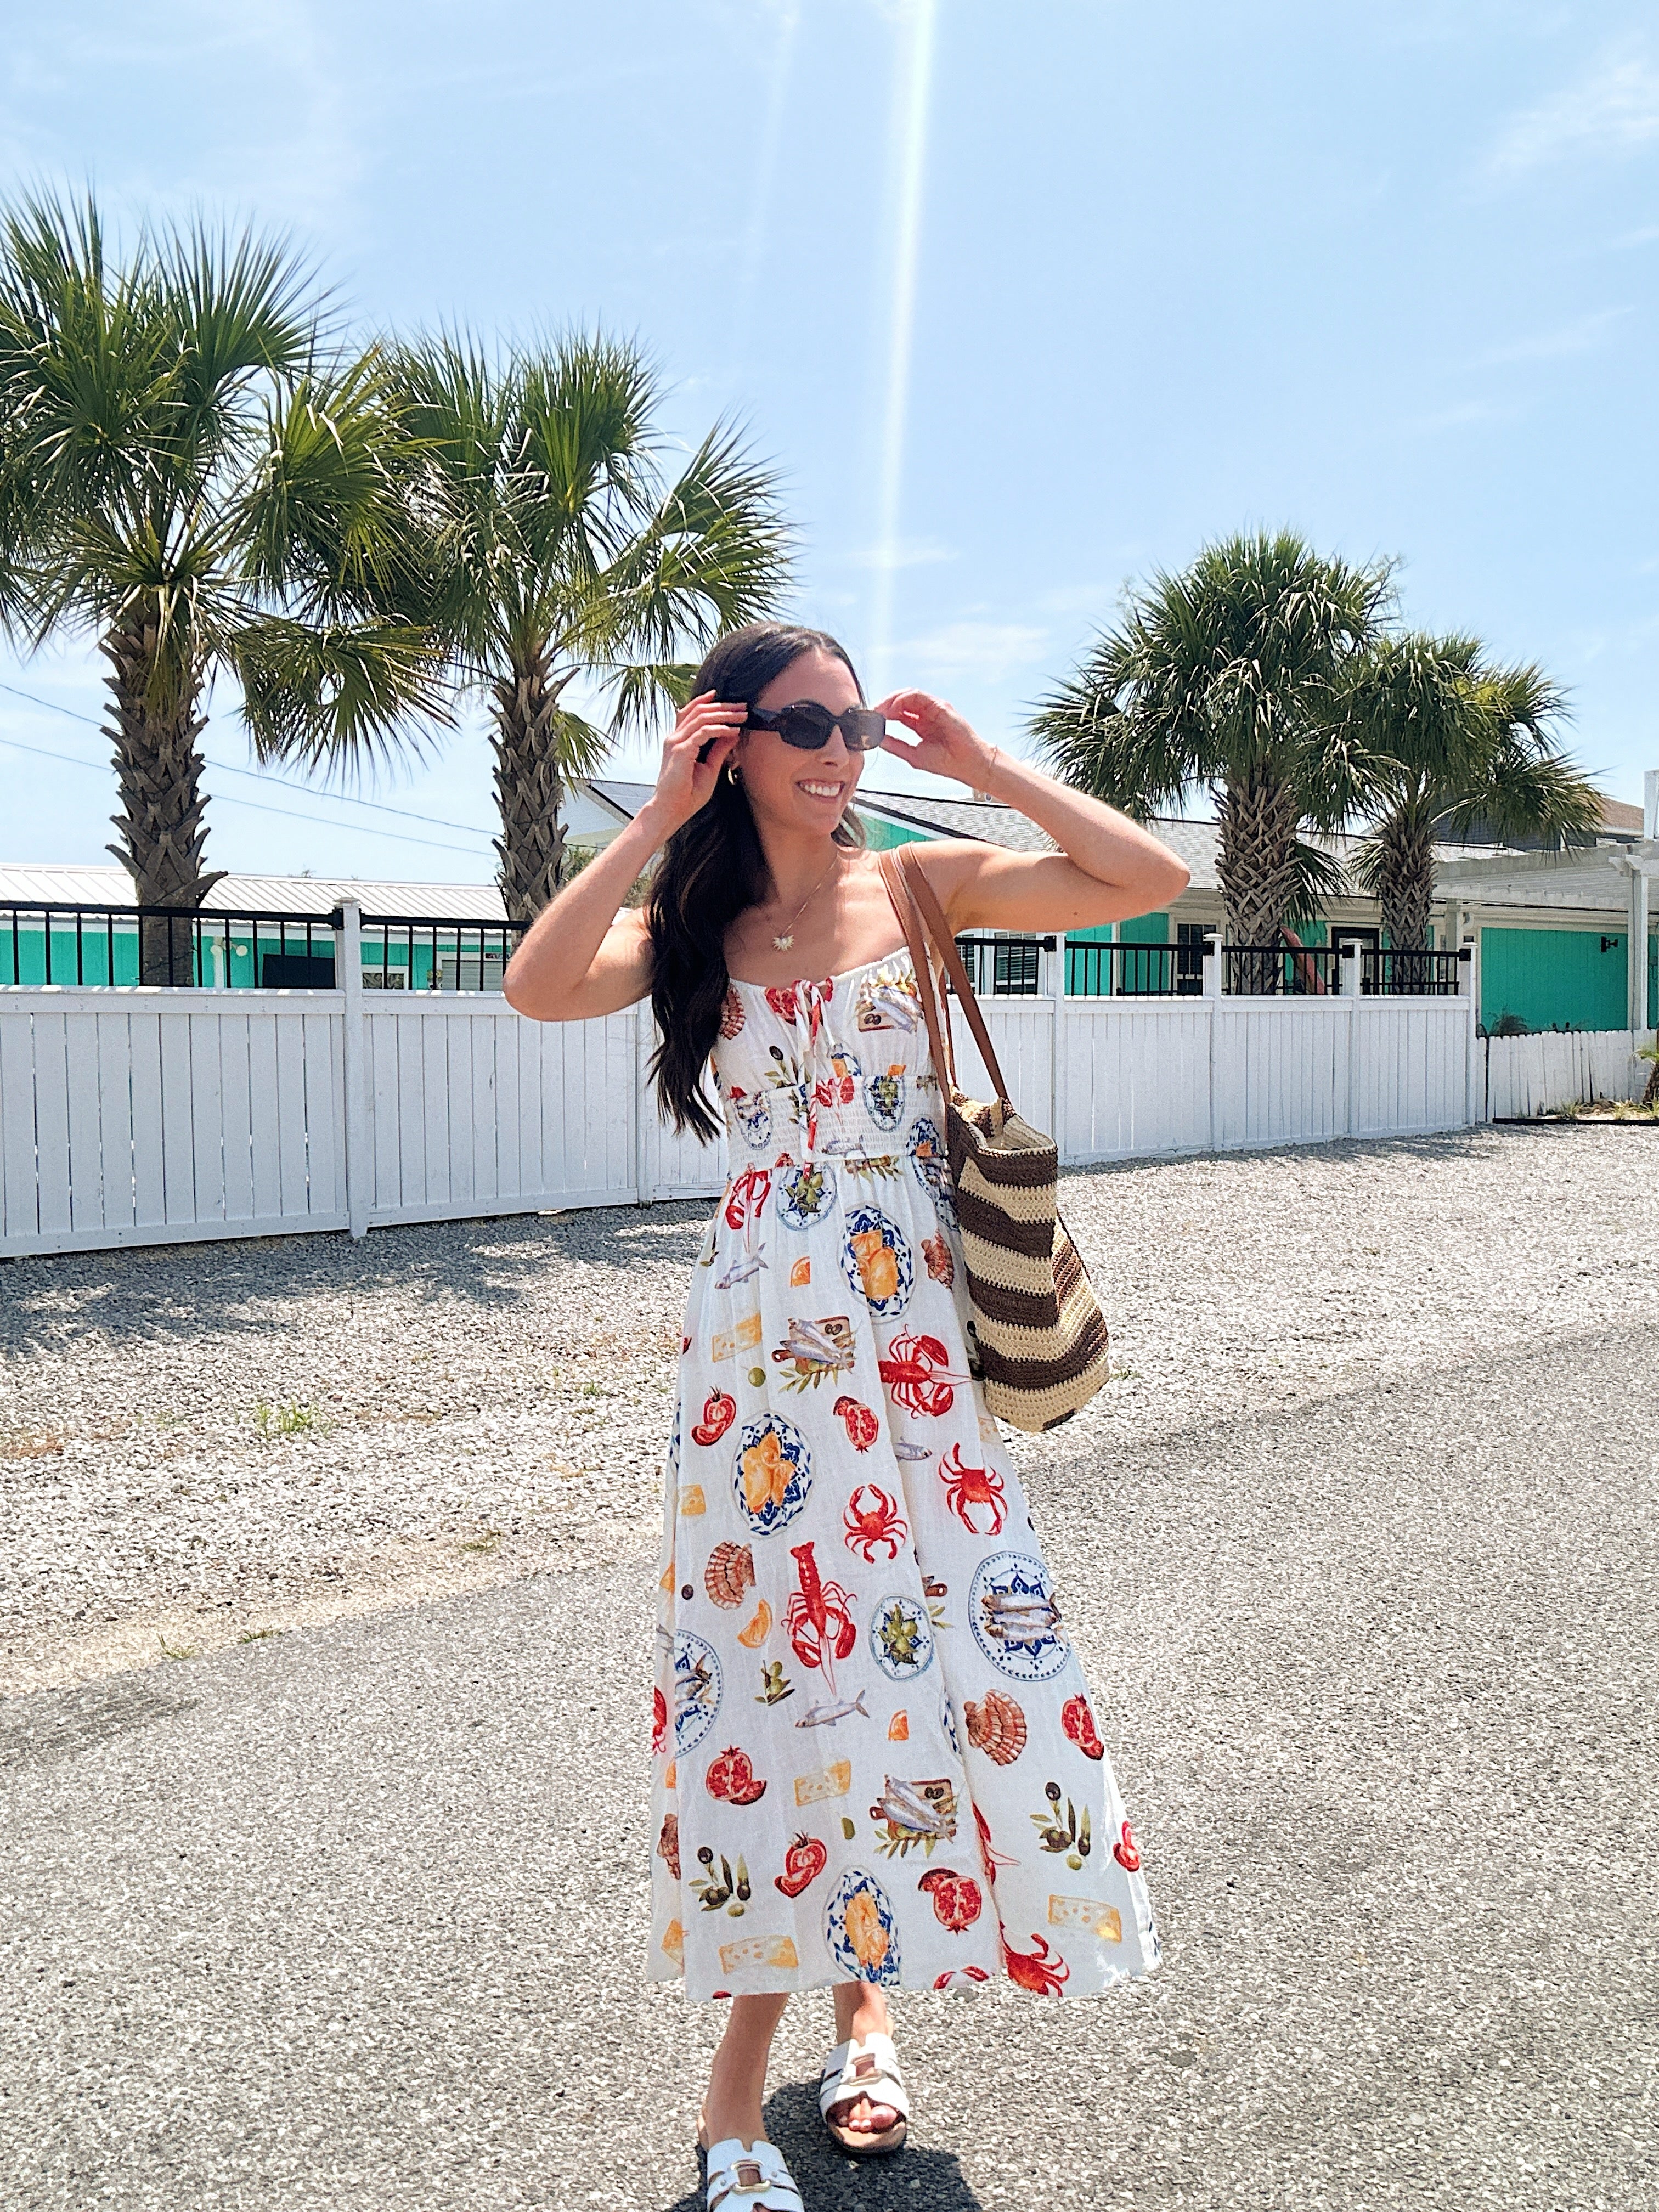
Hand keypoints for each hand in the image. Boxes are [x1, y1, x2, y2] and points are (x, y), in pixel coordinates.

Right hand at [645, 691, 745, 833]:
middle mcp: (675, 738)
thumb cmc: (687, 794)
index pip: (693, 713)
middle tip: (743, 706)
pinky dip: (720, 729)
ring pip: (702, 717)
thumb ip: (719, 750)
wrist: (671, 810)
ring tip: (742, 716)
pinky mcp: (681, 750)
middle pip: (699, 711)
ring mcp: (676, 742)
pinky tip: (733, 730)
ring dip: (724, 714)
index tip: (732, 704)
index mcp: (678, 740)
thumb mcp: (709, 768)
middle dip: (723, 706)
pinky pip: (703, 732)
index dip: (711, 703)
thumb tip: (733, 734)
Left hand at [874, 690, 999, 788]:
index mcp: (920, 725)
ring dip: (891, 700)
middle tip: (872, 713)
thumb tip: (877, 738)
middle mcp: (926, 714)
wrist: (967, 764)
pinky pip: (918, 696)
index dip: (883, 715)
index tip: (871, 721)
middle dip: (884, 705)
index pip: (898, 713)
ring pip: (907, 695)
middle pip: (900, 701)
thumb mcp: (913, 755)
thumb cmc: (946, 762)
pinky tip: (893, 709)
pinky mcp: (940, 705)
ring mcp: (933, 709)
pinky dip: (903, 699)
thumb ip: (895, 745)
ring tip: (880, 710)